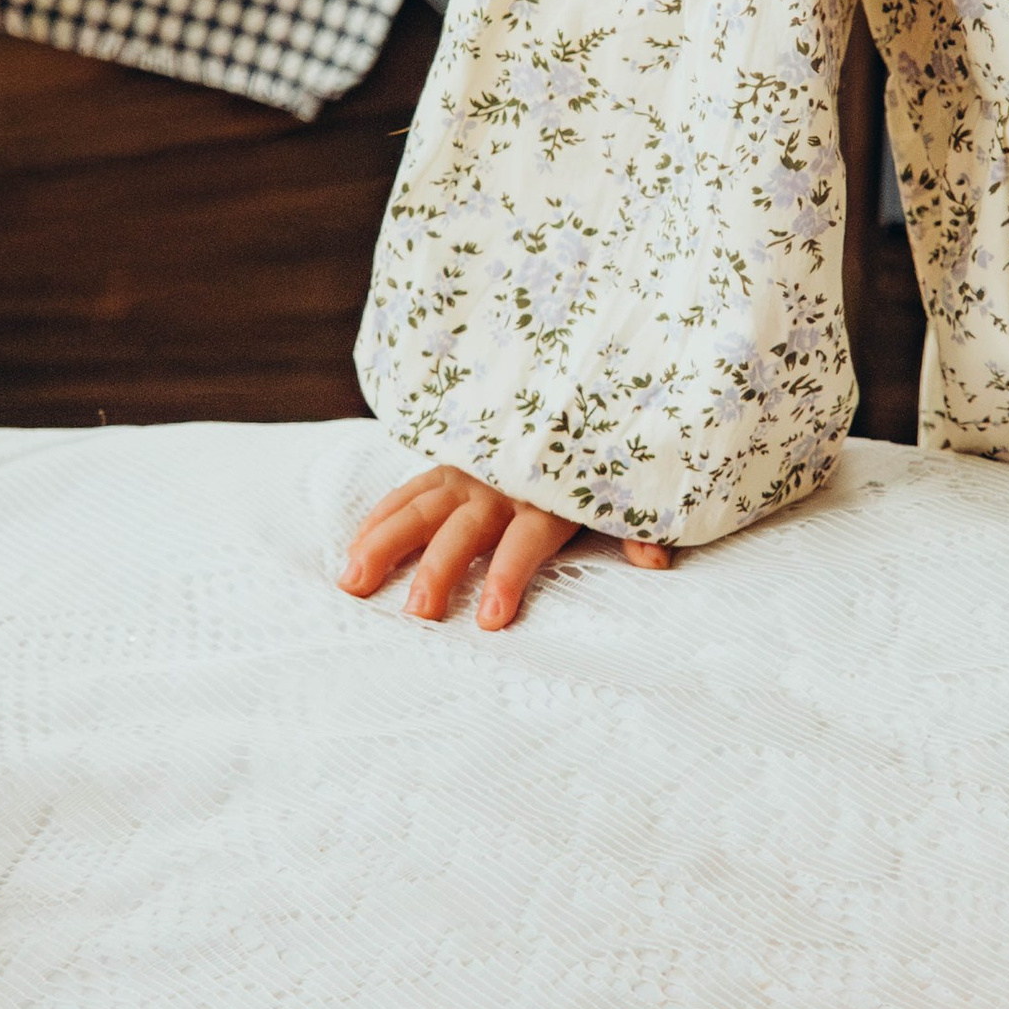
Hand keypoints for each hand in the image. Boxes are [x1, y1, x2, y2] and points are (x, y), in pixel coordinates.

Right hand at [339, 465, 670, 631]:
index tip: (489, 619)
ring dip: (385, 543)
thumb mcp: (621, 493)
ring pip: (420, 508)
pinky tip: (352, 546)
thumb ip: (634, 527)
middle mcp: (500, 486)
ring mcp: (468, 473)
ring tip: (353, 581)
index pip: (525, 543)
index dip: (507, 578)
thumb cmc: (594, 459)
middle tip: (417, 613)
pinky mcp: (448, 463)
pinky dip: (379, 516)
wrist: (575, 389)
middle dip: (438, 570)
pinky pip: (407, 489)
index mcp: (545, 498)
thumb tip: (655, 561)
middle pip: (463, 531)